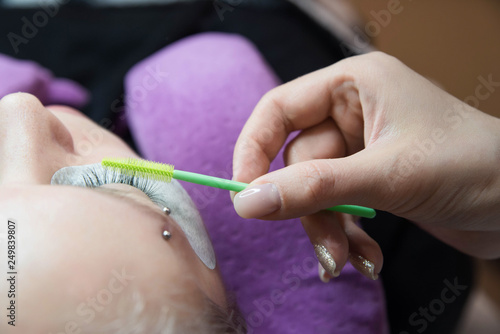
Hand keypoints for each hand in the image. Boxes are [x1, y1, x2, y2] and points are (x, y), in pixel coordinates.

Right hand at [232, 52, 499, 280]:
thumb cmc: (471, 166)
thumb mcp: (386, 175)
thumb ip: (313, 188)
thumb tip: (247, 201)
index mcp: (353, 85)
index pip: (278, 109)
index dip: (253, 150)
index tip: (243, 195)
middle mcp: (352, 111)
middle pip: (297, 162)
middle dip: (312, 211)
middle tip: (328, 249)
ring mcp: (361, 148)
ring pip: (315, 192)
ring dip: (330, 230)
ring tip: (351, 260)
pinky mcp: (370, 180)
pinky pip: (336, 207)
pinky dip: (347, 235)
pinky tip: (369, 258)